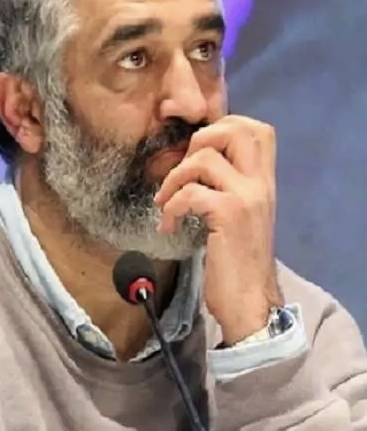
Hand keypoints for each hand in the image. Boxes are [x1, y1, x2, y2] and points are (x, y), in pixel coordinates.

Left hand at [153, 115, 282, 345]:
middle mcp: (261, 184)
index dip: (221, 127)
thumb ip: (229, 189)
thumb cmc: (238, 264)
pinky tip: (168, 227)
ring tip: (166, 203)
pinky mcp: (230, 215)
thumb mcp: (240, 218)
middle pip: (236, 128)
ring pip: (204, 159)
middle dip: (197, 141)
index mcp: (265, 182)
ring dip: (174, 179)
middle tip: (181, 172)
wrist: (250, 303)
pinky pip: (190, 193)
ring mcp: (247, 197)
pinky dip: (171, 208)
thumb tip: (194, 166)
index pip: (255, 128)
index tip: (194, 154)